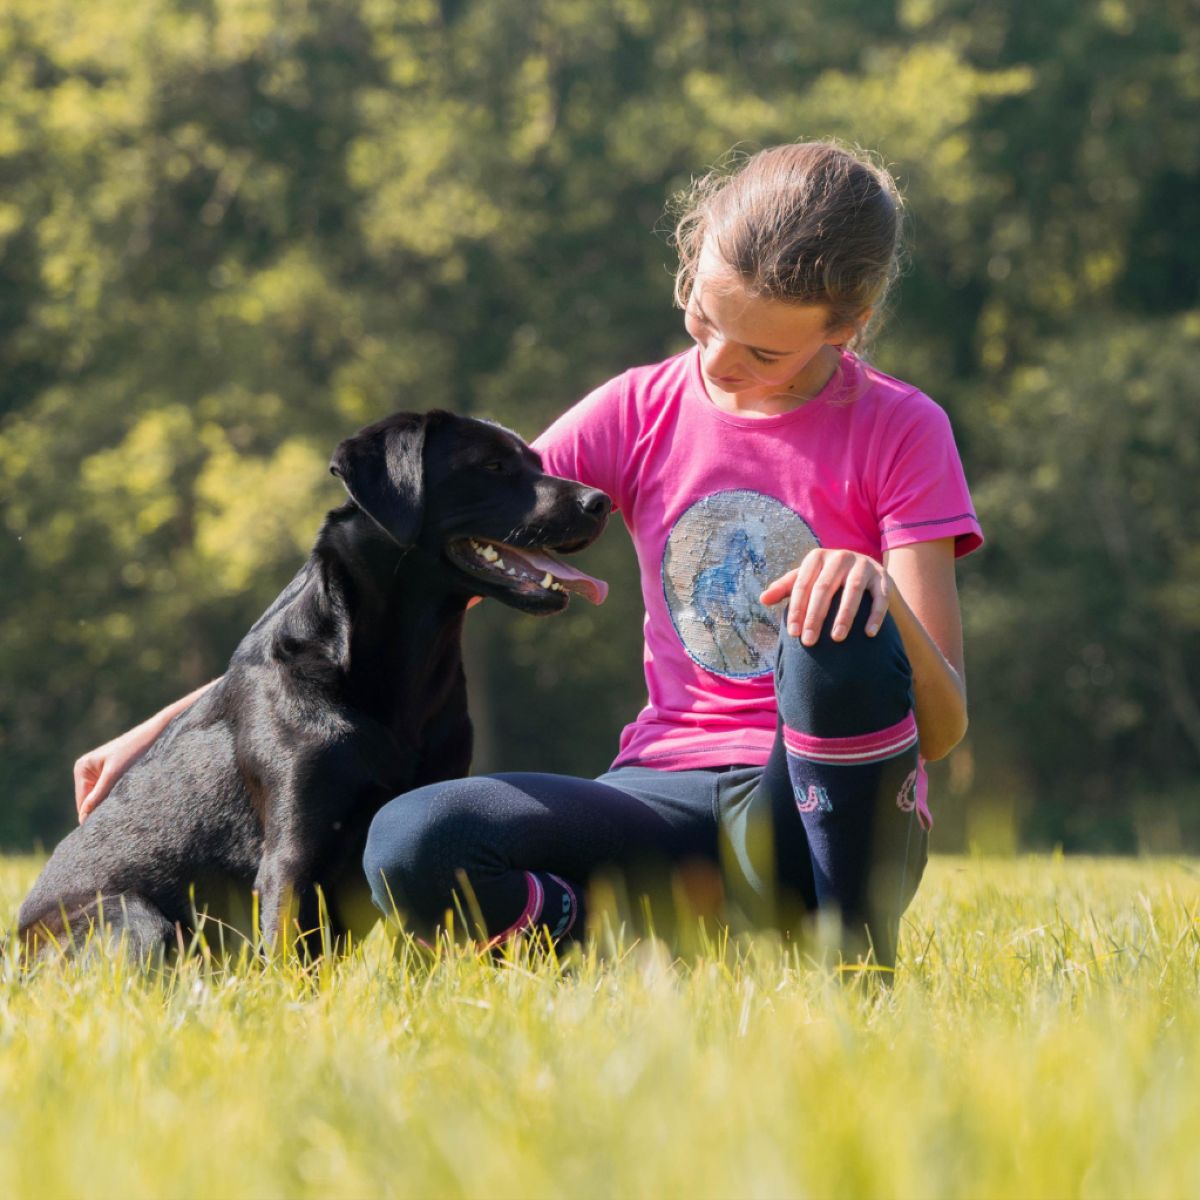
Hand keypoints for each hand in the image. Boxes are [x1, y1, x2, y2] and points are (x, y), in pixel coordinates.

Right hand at [74, 724, 156, 822]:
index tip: (109, 828)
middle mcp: (88, 770)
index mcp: (82, 768)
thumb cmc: (136, 749)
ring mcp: (102, 772)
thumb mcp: (115, 774)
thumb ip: (98, 796)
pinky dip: (122, 798)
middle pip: (92, 802)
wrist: (159, 732)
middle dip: (105, 811)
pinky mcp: (116, 773)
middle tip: (121, 820)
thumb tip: (82, 818)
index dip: (94, 817)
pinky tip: (134, 799)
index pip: (83, 804)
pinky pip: (115, 792)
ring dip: (114, 804)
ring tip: (129, 807)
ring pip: (105, 798)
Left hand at [759, 548, 890, 645]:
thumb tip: (763, 599)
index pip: (802, 584)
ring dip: (845, 615)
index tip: (793, 633)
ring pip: (853, 591)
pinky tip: (868, 634)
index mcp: (817, 557)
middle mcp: (840, 557)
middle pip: (824, 588)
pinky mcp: (882, 577)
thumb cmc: (827, 580)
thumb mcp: (806, 580)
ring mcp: (863, 565)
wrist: (864, 572)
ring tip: (837, 638)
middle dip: (815, 616)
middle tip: (809, 641)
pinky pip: (880, 597)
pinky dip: (875, 615)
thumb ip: (785, 588)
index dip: (796, 609)